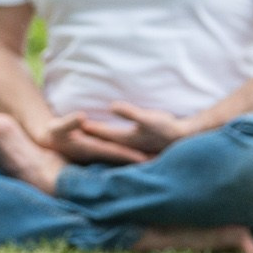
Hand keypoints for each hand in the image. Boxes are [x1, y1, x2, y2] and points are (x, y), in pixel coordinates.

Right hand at [37, 113, 150, 164]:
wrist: (49, 142)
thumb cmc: (53, 134)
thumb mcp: (58, 127)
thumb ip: (69, 122)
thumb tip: (82, 116)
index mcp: (91, 149)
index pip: (115, 153)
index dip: (130, 155)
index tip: (145, 159)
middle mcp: (99, 154)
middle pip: (124, 159)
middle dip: (140, 162)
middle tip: (160, 163)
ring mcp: (101, 155)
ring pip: (123, 159)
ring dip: (139, 160)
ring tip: (158, 161)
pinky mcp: (101, 152)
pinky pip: (119, 155)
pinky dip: (132, 156)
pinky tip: (143, 155)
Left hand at [76, 103, 194, 155]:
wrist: (184, 137)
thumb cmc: (166, 127)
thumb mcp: (148, 118)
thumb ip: (129, 113)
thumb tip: (111, 105)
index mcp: (124, 139)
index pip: (100, 132)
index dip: (85, 127)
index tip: (68, 123)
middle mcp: (125, 145)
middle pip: (100, 139)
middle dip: (85, 134)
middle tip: (67, 129)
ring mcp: (130, 147)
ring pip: (108, 143)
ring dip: (95, 139)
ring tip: (80, 134)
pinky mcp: (136, 147)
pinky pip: (117, 144)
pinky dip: (107, 141)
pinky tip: (103, 138)